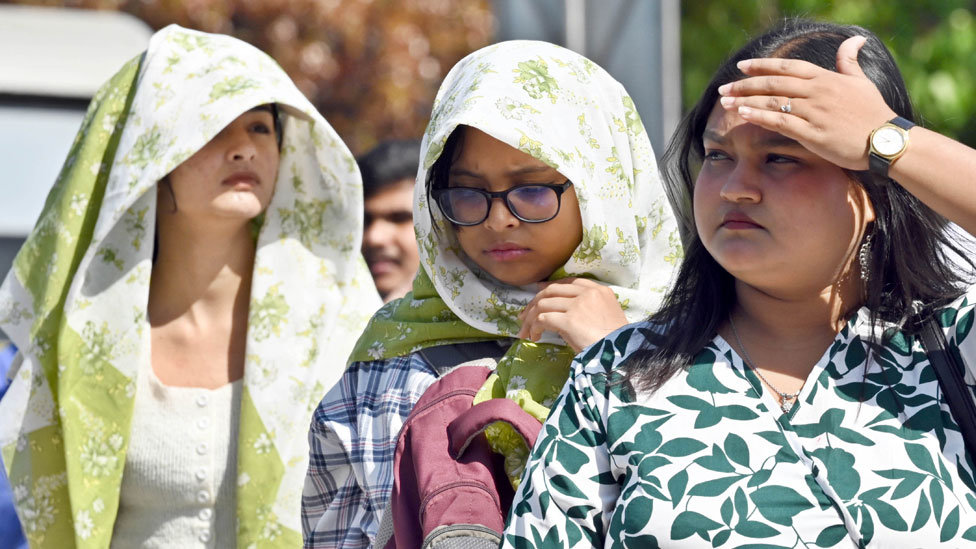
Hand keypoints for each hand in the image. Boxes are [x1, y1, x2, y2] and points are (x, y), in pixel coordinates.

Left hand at [516, 278, 628, 351]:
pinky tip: (535, 337)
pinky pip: (543, 319)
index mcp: (600, 290)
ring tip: (526, 331)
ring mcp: (578, 305)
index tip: (538, 291)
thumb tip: (563, 313)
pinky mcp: (569, 320)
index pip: (569, 283)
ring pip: (543, 304)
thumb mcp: (606, 317)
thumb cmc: (615, 342)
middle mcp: (588, 293)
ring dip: (531, 318)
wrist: (621, 355)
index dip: (551, 286)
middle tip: (524, 316)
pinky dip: (535, 327)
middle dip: (534, 302)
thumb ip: (589, 308)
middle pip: (552, 290)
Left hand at [716, 35, 896, 170]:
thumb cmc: (874, 112)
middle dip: (746, 84)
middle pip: (774, 83)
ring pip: (773, 101)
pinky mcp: (813, 133)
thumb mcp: (862, 82)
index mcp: (826, 78)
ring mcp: (814, 111)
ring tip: (726, 102)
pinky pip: (780, 121)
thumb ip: (849, 62)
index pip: (787, 66)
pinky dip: (760, 116)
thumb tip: (854, 39)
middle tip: (725, 88)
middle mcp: (818, 91)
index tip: (742, 66)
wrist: (886, 140)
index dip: (763, 65)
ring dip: (747, 100)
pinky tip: (744, 114)